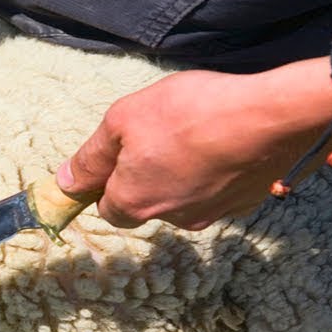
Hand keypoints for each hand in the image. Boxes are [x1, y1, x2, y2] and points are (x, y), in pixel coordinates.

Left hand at [57, 66, 331, 230]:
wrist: (268, 118)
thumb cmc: (189, 113)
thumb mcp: (123, 120)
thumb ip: (91, 157)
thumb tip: (64, 183)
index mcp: (134, 202)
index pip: (108, 208)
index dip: (109, 181)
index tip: (120, 152)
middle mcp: (171, 219)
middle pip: (147, 204)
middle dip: (148, 177)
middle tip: (162, 134)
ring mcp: (212, 214)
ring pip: (184, 199)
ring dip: (183, 174)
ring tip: (197, 134)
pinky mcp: (245, 204)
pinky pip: (219, 192)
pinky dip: (217, 173)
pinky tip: (225, 144)